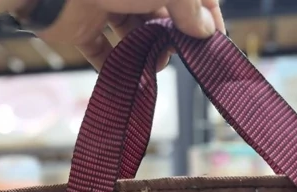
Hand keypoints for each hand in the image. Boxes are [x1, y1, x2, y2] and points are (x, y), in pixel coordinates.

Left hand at [37, 1, 225, 70]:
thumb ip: (188, 7)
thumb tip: (204, 30)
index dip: (206, 16)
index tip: (214, 43)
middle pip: (162, 15)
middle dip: (173, 38)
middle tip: (177, 53)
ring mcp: (105, 3)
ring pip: (135, 35)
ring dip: (147, 54)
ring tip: (152, 65)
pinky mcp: (82, 26)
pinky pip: (102, 52)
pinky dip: (115, 69)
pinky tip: (127, 80)